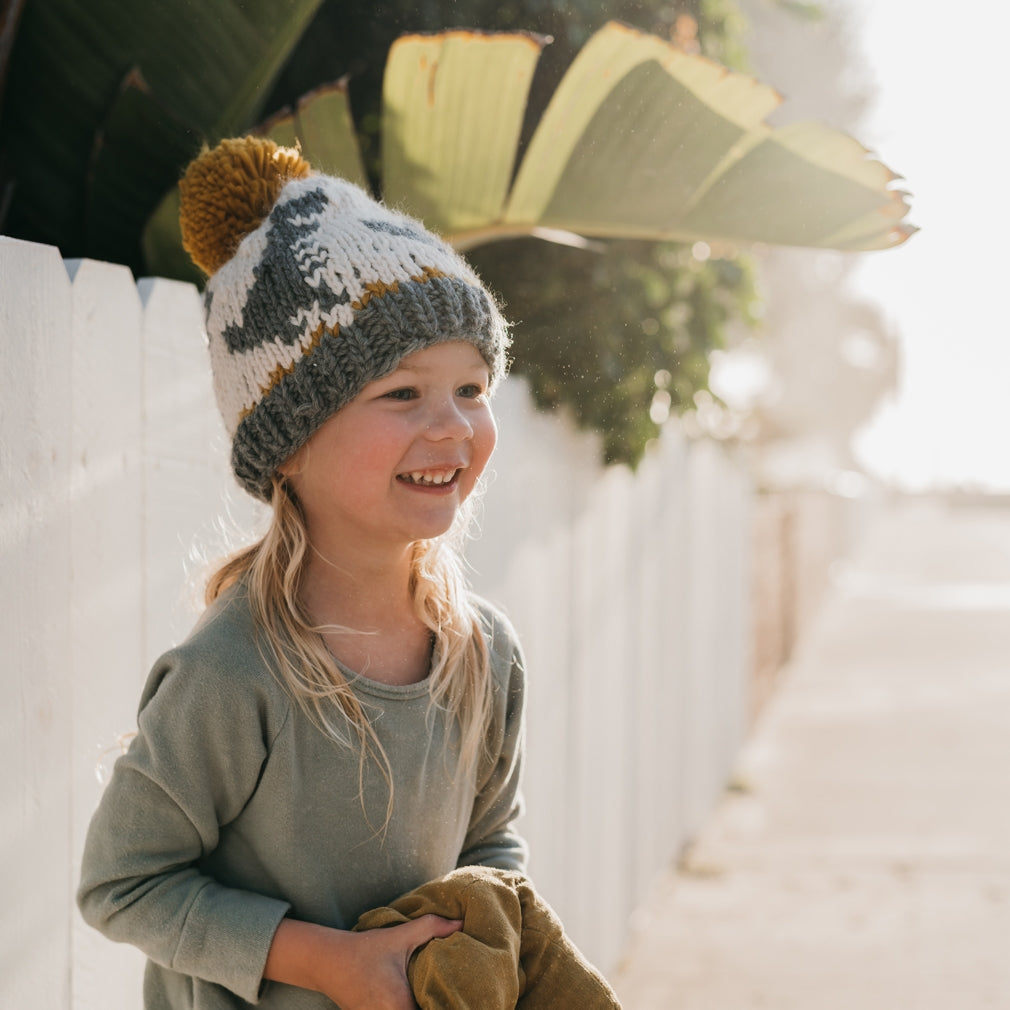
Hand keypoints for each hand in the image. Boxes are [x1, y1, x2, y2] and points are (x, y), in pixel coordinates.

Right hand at [264, 914, 461, 1009]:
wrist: (328, 962)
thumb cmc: (364, 950)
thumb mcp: (399, 936)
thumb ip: (432, 928)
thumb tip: (461, 923)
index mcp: (399, 1006)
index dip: (447, 1007)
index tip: (461, 999)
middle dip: (438, 1006)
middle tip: (454, 996)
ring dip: (424, 1006)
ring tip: (438, 998)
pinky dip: (411, 1008)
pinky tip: (421, 999)